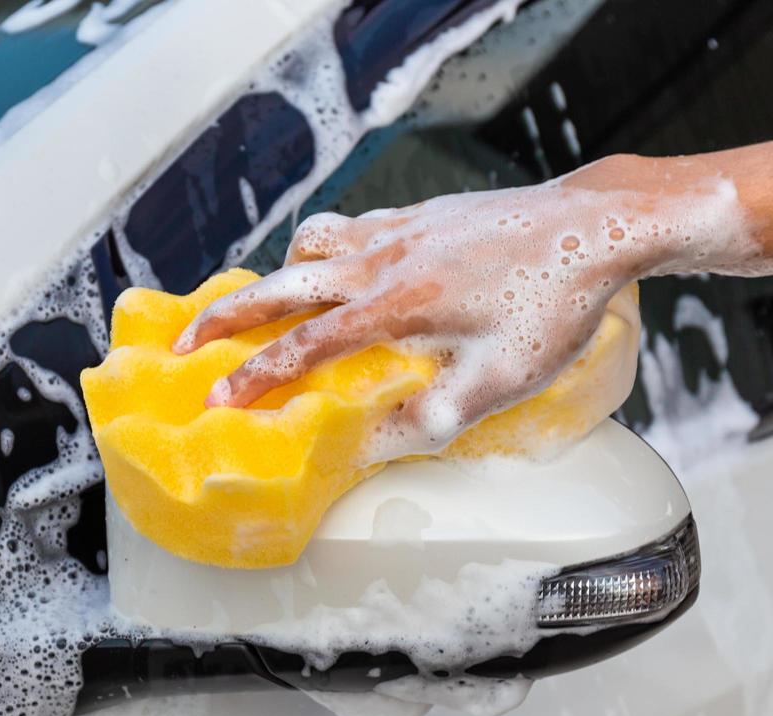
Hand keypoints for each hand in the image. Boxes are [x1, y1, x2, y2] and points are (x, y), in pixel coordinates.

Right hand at [172, 160, 757, 459]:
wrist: (591, 227)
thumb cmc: (552, 306)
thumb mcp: (500, 380)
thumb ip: (434, 416)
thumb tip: (373, 445)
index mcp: (392, 307)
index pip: (300, 348)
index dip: (251, 379)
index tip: (214, 402)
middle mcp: (380, 262)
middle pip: (277, 285)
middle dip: (222, 317)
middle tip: (181, 343)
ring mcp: (396, 230)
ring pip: (308, 245)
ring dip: (273, 275)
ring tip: (258, 304)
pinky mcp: (417, 213)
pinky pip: (347, 227)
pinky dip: (321, 249)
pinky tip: (336, 268)